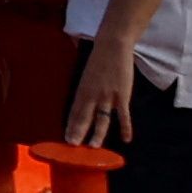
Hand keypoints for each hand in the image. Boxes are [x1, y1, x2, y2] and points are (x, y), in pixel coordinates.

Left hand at [68, 31, 143, 149]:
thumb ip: (86, 88)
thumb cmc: (99, 59)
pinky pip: (123, 115)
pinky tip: (125, 139)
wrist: (112, 46)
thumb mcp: (87, 74)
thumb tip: (84, 101)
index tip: (66, 136)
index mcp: (81, 89)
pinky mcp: (121, 95)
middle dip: (78, 132)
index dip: (70, 124)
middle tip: (72, 145)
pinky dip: (125, 128)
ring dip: (97, 134)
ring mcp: (106, 96)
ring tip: (93, 147)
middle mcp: (91, 94)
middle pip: (83, 116)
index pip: (74, 110)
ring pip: (101, 119)